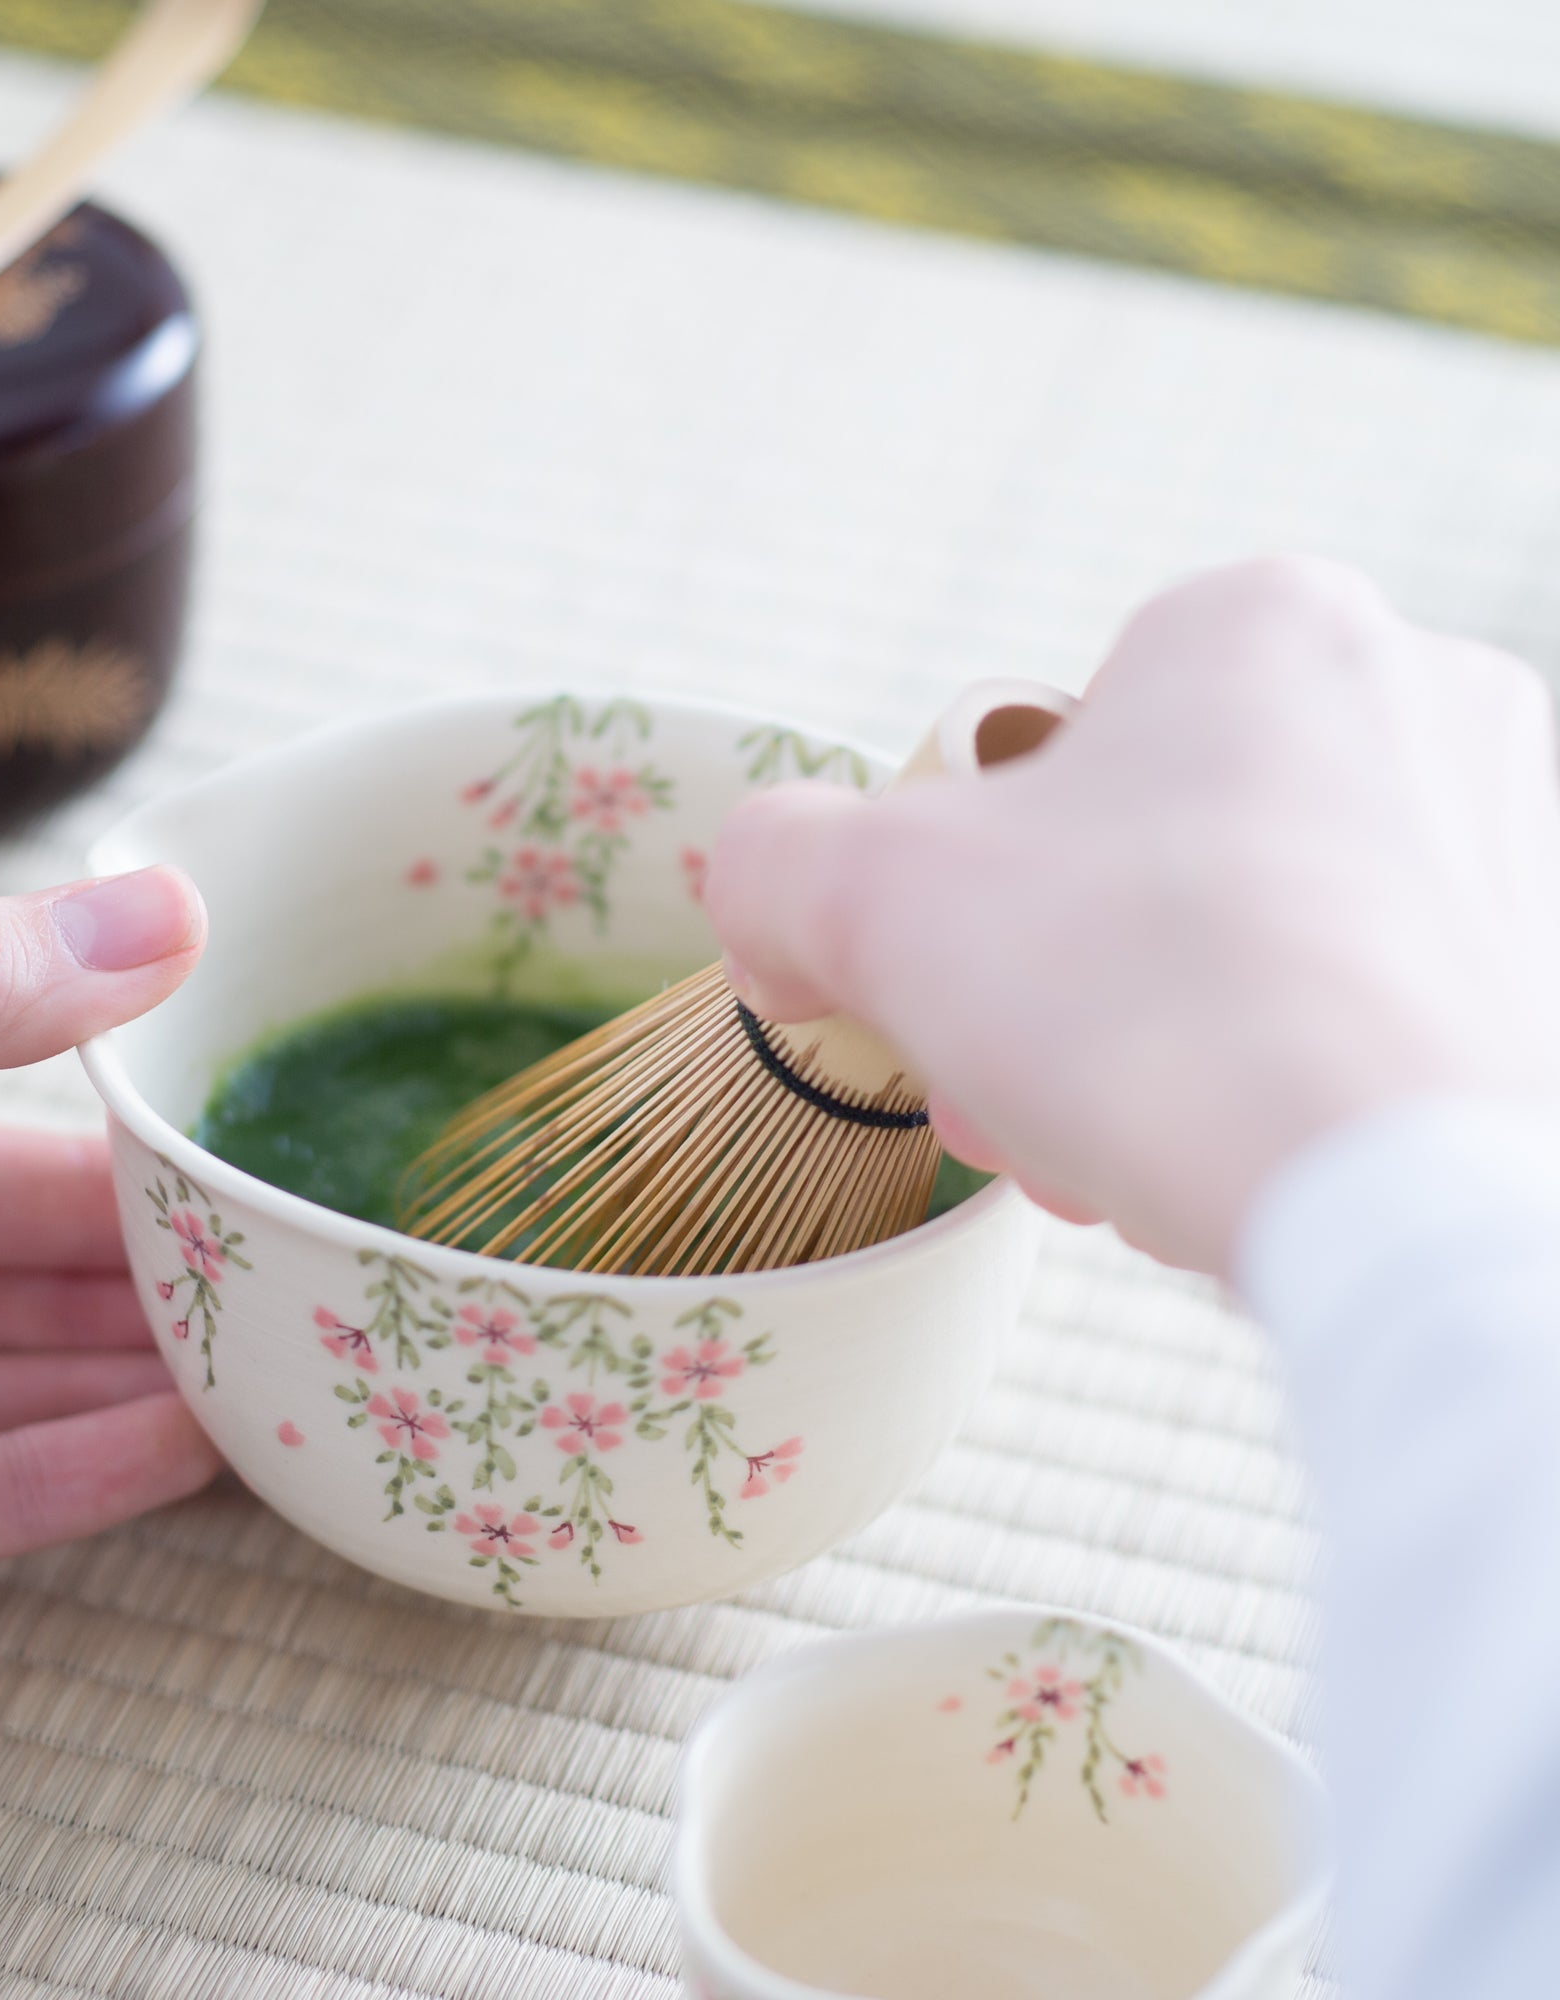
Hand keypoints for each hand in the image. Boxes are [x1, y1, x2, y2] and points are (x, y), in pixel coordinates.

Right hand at [706, 557, 1559, 1274]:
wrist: (1398, 1198)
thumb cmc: (1137, 1001)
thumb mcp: (868, 898)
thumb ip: (772, 861)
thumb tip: (763, 907)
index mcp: (1257, 623)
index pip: (1048, 755)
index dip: (960, 891)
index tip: (942, 1000)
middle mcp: (1419, 689)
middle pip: (1147, 857)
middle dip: (1046, 994)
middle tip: (1008, 1101)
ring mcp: (1515, 830)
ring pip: (1247, 941)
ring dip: (1141, 1049)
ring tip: (1107, 1155)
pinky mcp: (1545, 964)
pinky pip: (1355, 1009)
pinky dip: (1271, 1083)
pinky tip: (1231, 1166)